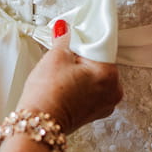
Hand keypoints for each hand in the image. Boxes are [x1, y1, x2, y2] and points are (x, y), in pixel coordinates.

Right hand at [16, 20, 122, 134]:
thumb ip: (64, 38)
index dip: (83, 42)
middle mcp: (113, 91)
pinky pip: (90, 92)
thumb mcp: (55, 57)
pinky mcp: (94, 113)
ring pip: (94, 78)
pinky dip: (80, 86)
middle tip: (64, 59)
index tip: (73, 40)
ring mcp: (105, 105)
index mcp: (109, 75)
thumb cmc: (47, 94)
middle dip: (82, 58)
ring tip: (62, 75)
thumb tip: (64, 28)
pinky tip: (65, 86)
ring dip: (81, 72)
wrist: (38, 124)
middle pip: (99, 63)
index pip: (101, 47)